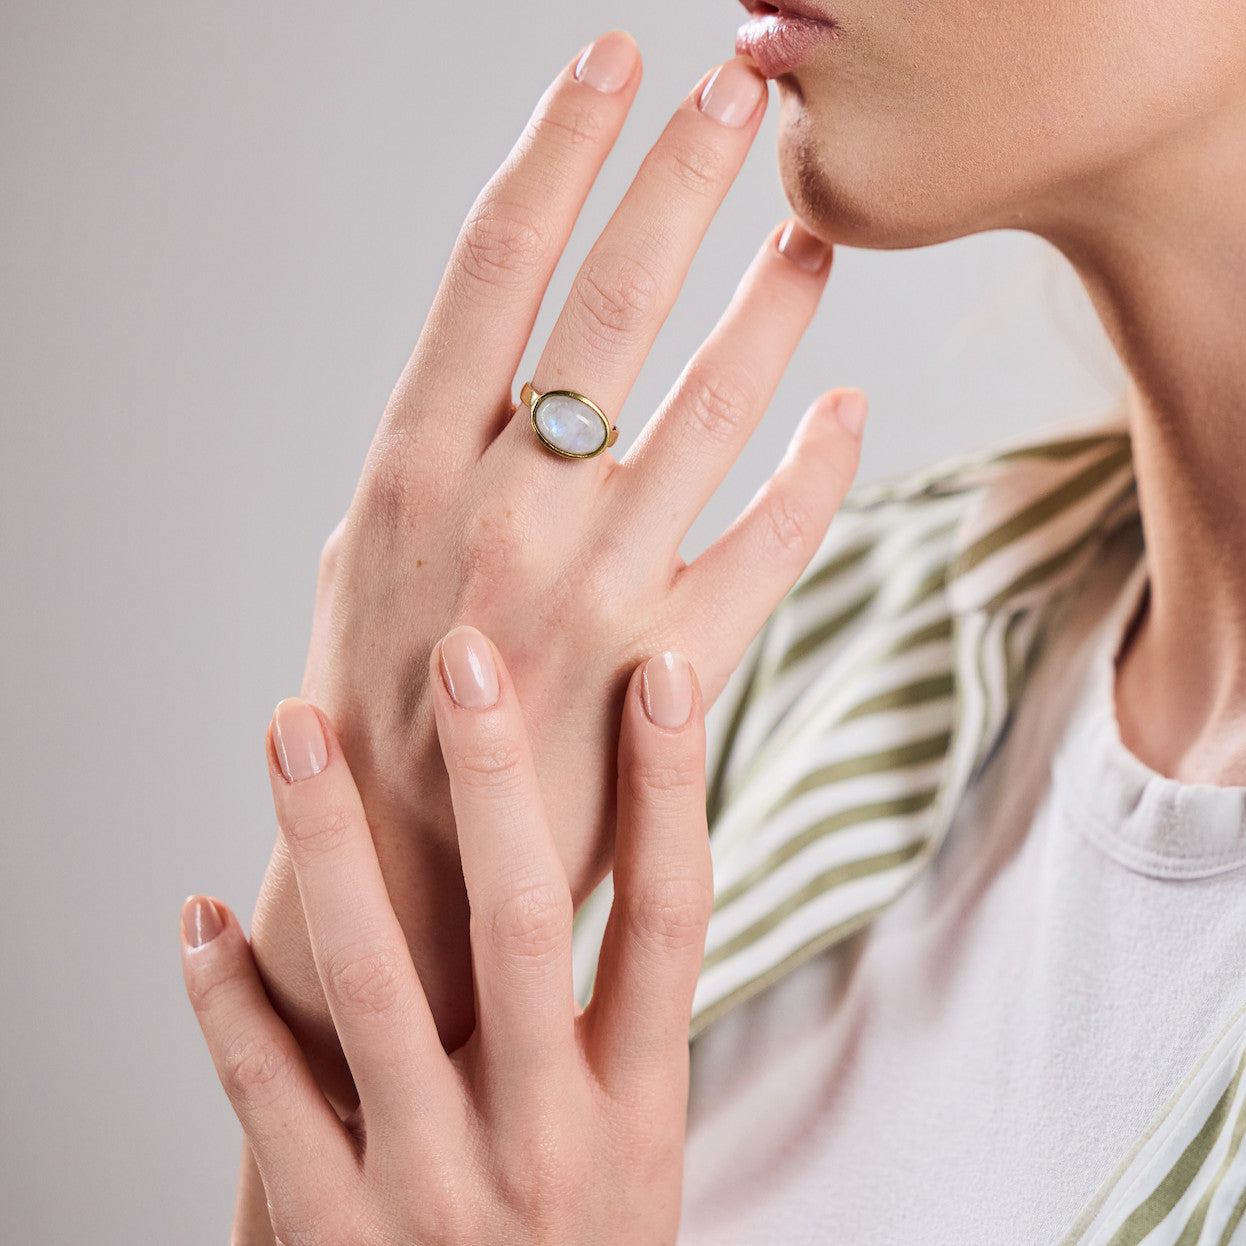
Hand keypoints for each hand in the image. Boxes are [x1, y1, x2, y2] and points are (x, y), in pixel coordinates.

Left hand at [184, 631, 711, 1244]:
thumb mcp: (638, 1143)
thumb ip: (621, 1017)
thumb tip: (600, 850)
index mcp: (639, 1106)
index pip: (674, 918)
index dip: (672, 789)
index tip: (657, 670)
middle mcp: (547, 1139)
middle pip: (525, 925)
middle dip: (493, 779)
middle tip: (460, 656)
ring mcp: (434, 1190)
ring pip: (374, 987)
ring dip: (328, 847)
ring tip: (293, 730)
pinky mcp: (339, 1239)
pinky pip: (268, 1099)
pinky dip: (225, 1002)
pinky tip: (196, 915)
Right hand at [252, 29, 865, 1088]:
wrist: (420, 873)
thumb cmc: (377, 711)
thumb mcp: (366, 561)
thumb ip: (431, 458)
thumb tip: (493, 356)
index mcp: (413, 471)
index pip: (492, 269)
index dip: (558, 151)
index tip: (609, 63)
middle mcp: (506, 513)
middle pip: (613, 305)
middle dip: (680, 182)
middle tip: (738, 89)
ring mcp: (599, 589)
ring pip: (715, 406)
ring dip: (772, 305)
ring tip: (811, 237)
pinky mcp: (673, 665)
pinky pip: (773, 542)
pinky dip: (820, 469)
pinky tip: (848, 411)